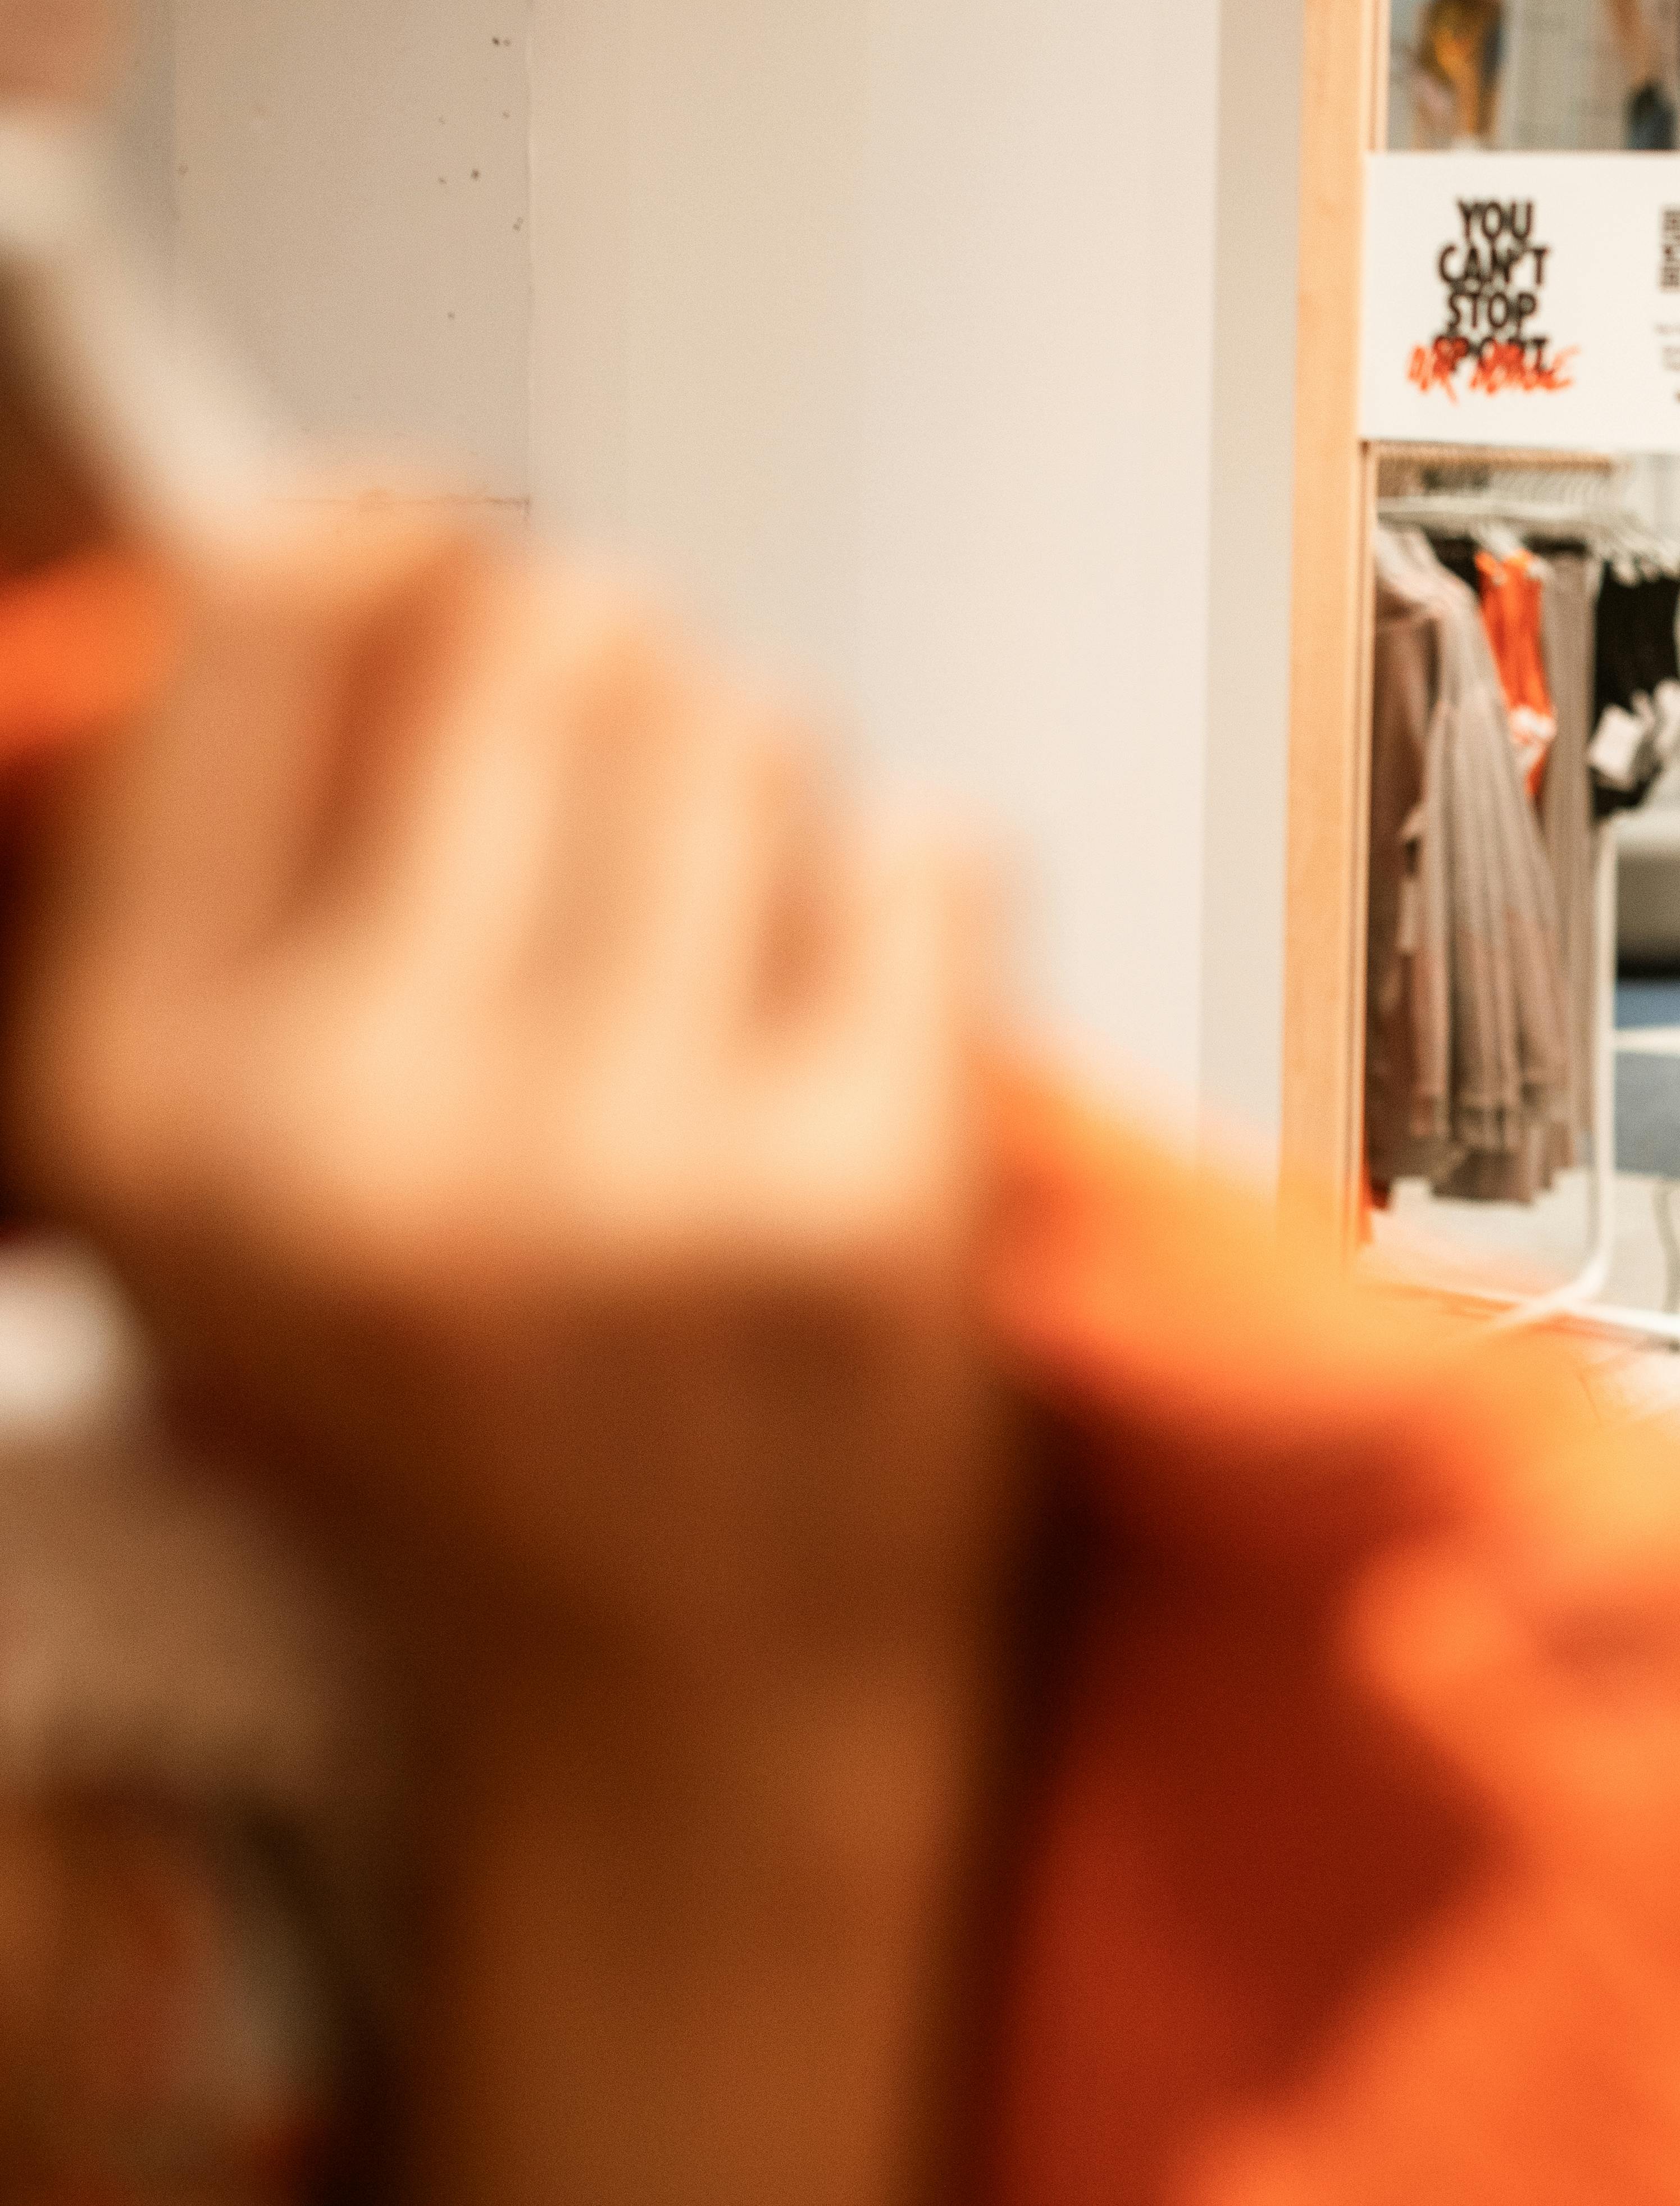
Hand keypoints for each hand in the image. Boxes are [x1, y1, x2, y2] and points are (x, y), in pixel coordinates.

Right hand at [8, 520, 1012, 2205]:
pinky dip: (914, 900)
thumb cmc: (473, 1424)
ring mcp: (637, 1167)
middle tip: (633, 845)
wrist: (675, 1721)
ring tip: (731, 978)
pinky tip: (852, 1035)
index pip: (271, 617)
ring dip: (770, 808)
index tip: (452, 538)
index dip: (394, 538)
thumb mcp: (243, 1177)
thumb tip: (392, 542)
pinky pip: (937, 849)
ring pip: (764, 733)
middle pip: (565, 648)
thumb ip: (264, 878)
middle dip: (622, 704)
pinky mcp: (871, 1197)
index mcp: (161, 1102)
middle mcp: (376, 1126)